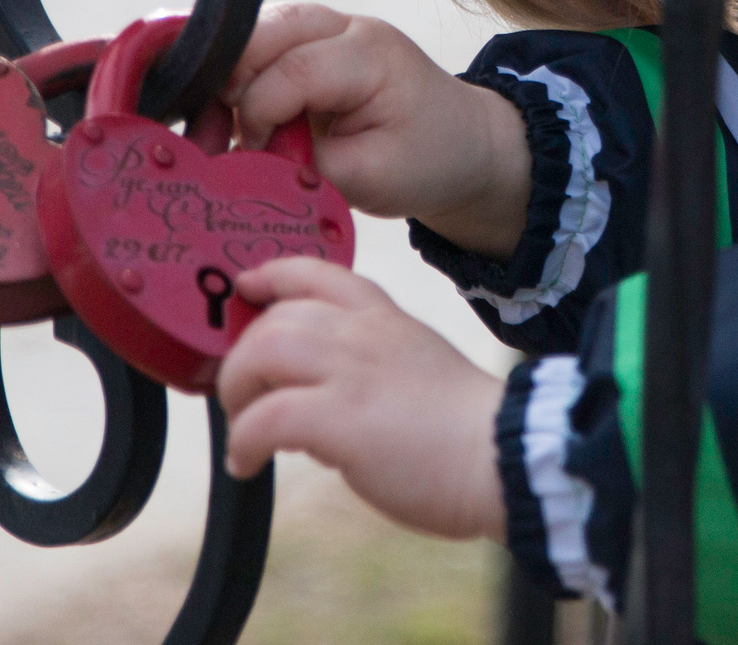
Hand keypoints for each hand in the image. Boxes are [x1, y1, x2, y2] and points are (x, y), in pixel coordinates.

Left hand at [220, 258, 508, 541]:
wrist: (501, 456)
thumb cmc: (463, 427)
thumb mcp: (417, 365)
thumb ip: (370, 365)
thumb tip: (318, 399)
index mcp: (384, 317)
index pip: (316, 272)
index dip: (271, 276)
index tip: (247, 290)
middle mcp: (363, 333)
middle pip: (274, 317)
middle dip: (243, 358)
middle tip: (245, 398)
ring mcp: (350, 371)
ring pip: (260, 351)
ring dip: (236, 391)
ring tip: (243, 426)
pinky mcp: (339, 417)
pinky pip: (263, 418)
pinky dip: (242, 442)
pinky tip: (247, 464)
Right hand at [224, 3, 529, 254]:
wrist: (462, 143)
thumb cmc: (428, 158)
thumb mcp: (372, 178)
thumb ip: (306, 166)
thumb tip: (244, 163)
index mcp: (370, 53)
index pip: (292, 69)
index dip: (258, 115)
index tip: (253, 157)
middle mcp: (344, 27)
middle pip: (260, 33)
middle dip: (225, 85)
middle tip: (210, 140)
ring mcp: (325, 30)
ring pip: (251, 35)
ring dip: (223, 83)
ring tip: (211, 134)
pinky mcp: (308, 46)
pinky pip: (256, 50)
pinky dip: (233, 82)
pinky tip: (221, 120)